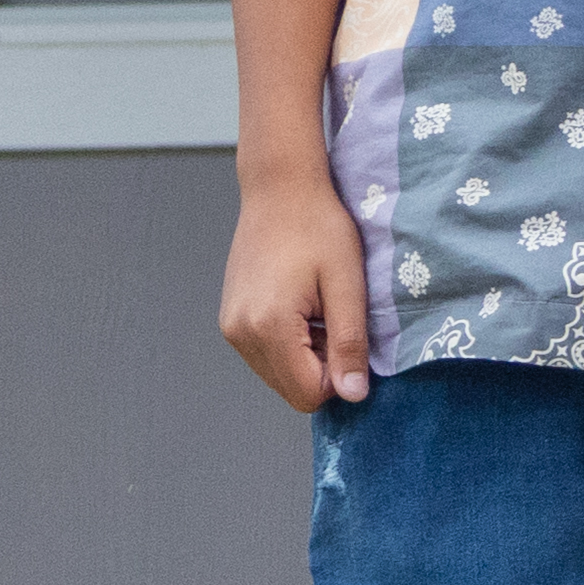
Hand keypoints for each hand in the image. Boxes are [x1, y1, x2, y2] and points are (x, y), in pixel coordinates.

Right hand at [217, 170, 379, 412]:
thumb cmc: (319, 227)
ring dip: (306, 355)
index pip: (307, 394)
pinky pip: (266, 355)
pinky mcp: (230, 319)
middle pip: (290, 390)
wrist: (280, 189)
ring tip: (317, 308)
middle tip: (333, 318)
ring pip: (278, 375)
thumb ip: (349, 343)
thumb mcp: (347, 284)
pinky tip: (300, 305)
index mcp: (268, 326)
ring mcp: (230, 327)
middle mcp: (240, 333)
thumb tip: (353, 395)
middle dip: (321, 367)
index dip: (339, 377)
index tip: (348, 336)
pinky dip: (289, 343)